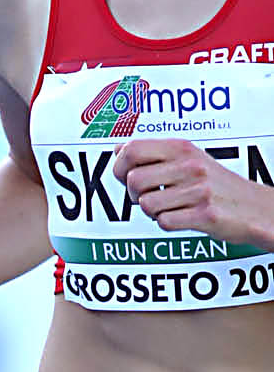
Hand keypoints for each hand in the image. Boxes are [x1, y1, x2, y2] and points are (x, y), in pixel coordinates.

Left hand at [111, 135, 273, 242]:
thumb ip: (153, 153)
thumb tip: (118, 148)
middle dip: (134, 195)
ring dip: (152, 212)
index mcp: (182, 148)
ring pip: (146, 204)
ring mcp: (198, 189)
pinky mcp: (204, 214)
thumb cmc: (215, 184)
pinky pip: (164, 222)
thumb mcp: (188, 158)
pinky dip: (166, 224)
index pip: (132, 149)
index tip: (126, 177)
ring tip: (170, 207)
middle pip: (133, 181)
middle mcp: (189, 165)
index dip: (119, 167)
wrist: (254, 207)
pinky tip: (181, 217)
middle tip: (149, 197)